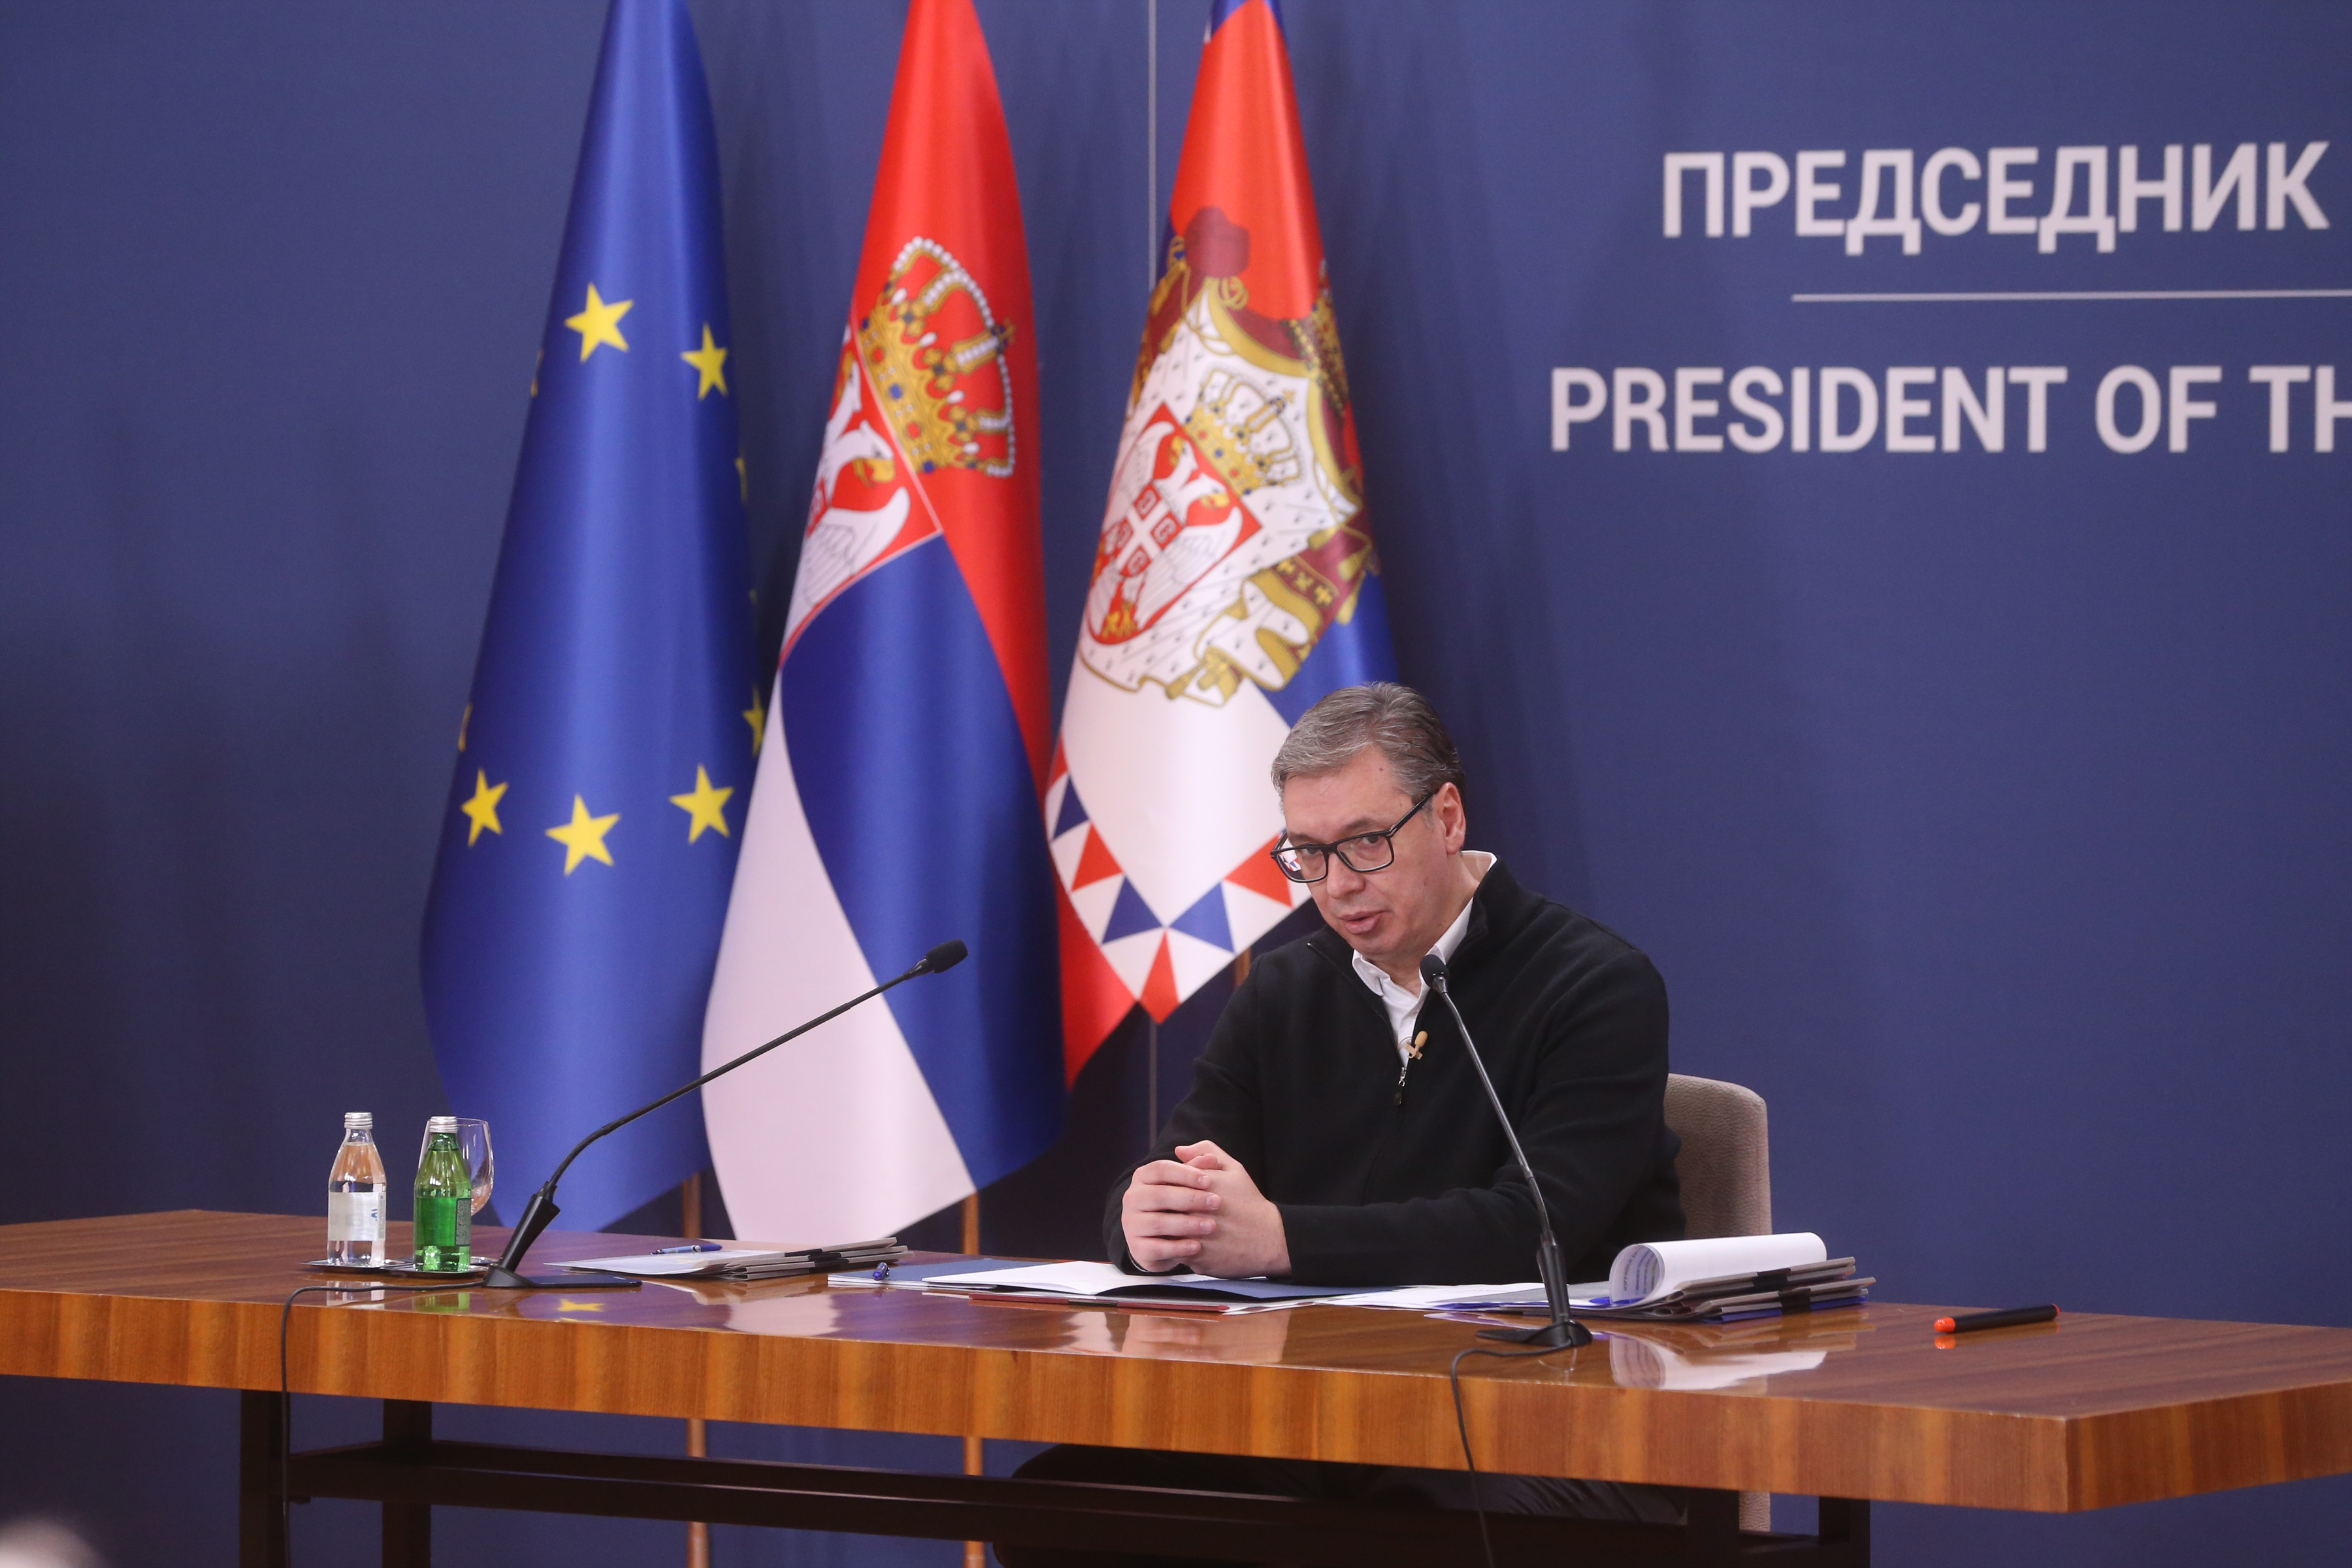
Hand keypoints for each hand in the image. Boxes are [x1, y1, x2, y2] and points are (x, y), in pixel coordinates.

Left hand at [1120, 1140, 1290, 1278]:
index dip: (1170, 1188)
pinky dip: (1176, 1248)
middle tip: (1173, 1211)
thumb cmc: (1249, 1201)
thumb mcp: (1234, 1169)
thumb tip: (1179, 1150)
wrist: (1268, 1238)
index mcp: (1202, 1187)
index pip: (1167, 1183)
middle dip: (1165, 1209)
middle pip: (1164, 1207)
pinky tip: (1186, 1243)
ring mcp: (1195, 1236)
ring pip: (1166, 1232)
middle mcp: (1196, 1211)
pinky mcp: (1196, 1258)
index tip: (1176, 1192)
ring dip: (1167, 1230)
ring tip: (1176, 1227)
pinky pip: (1174, 1252)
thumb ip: (1206, 1152)